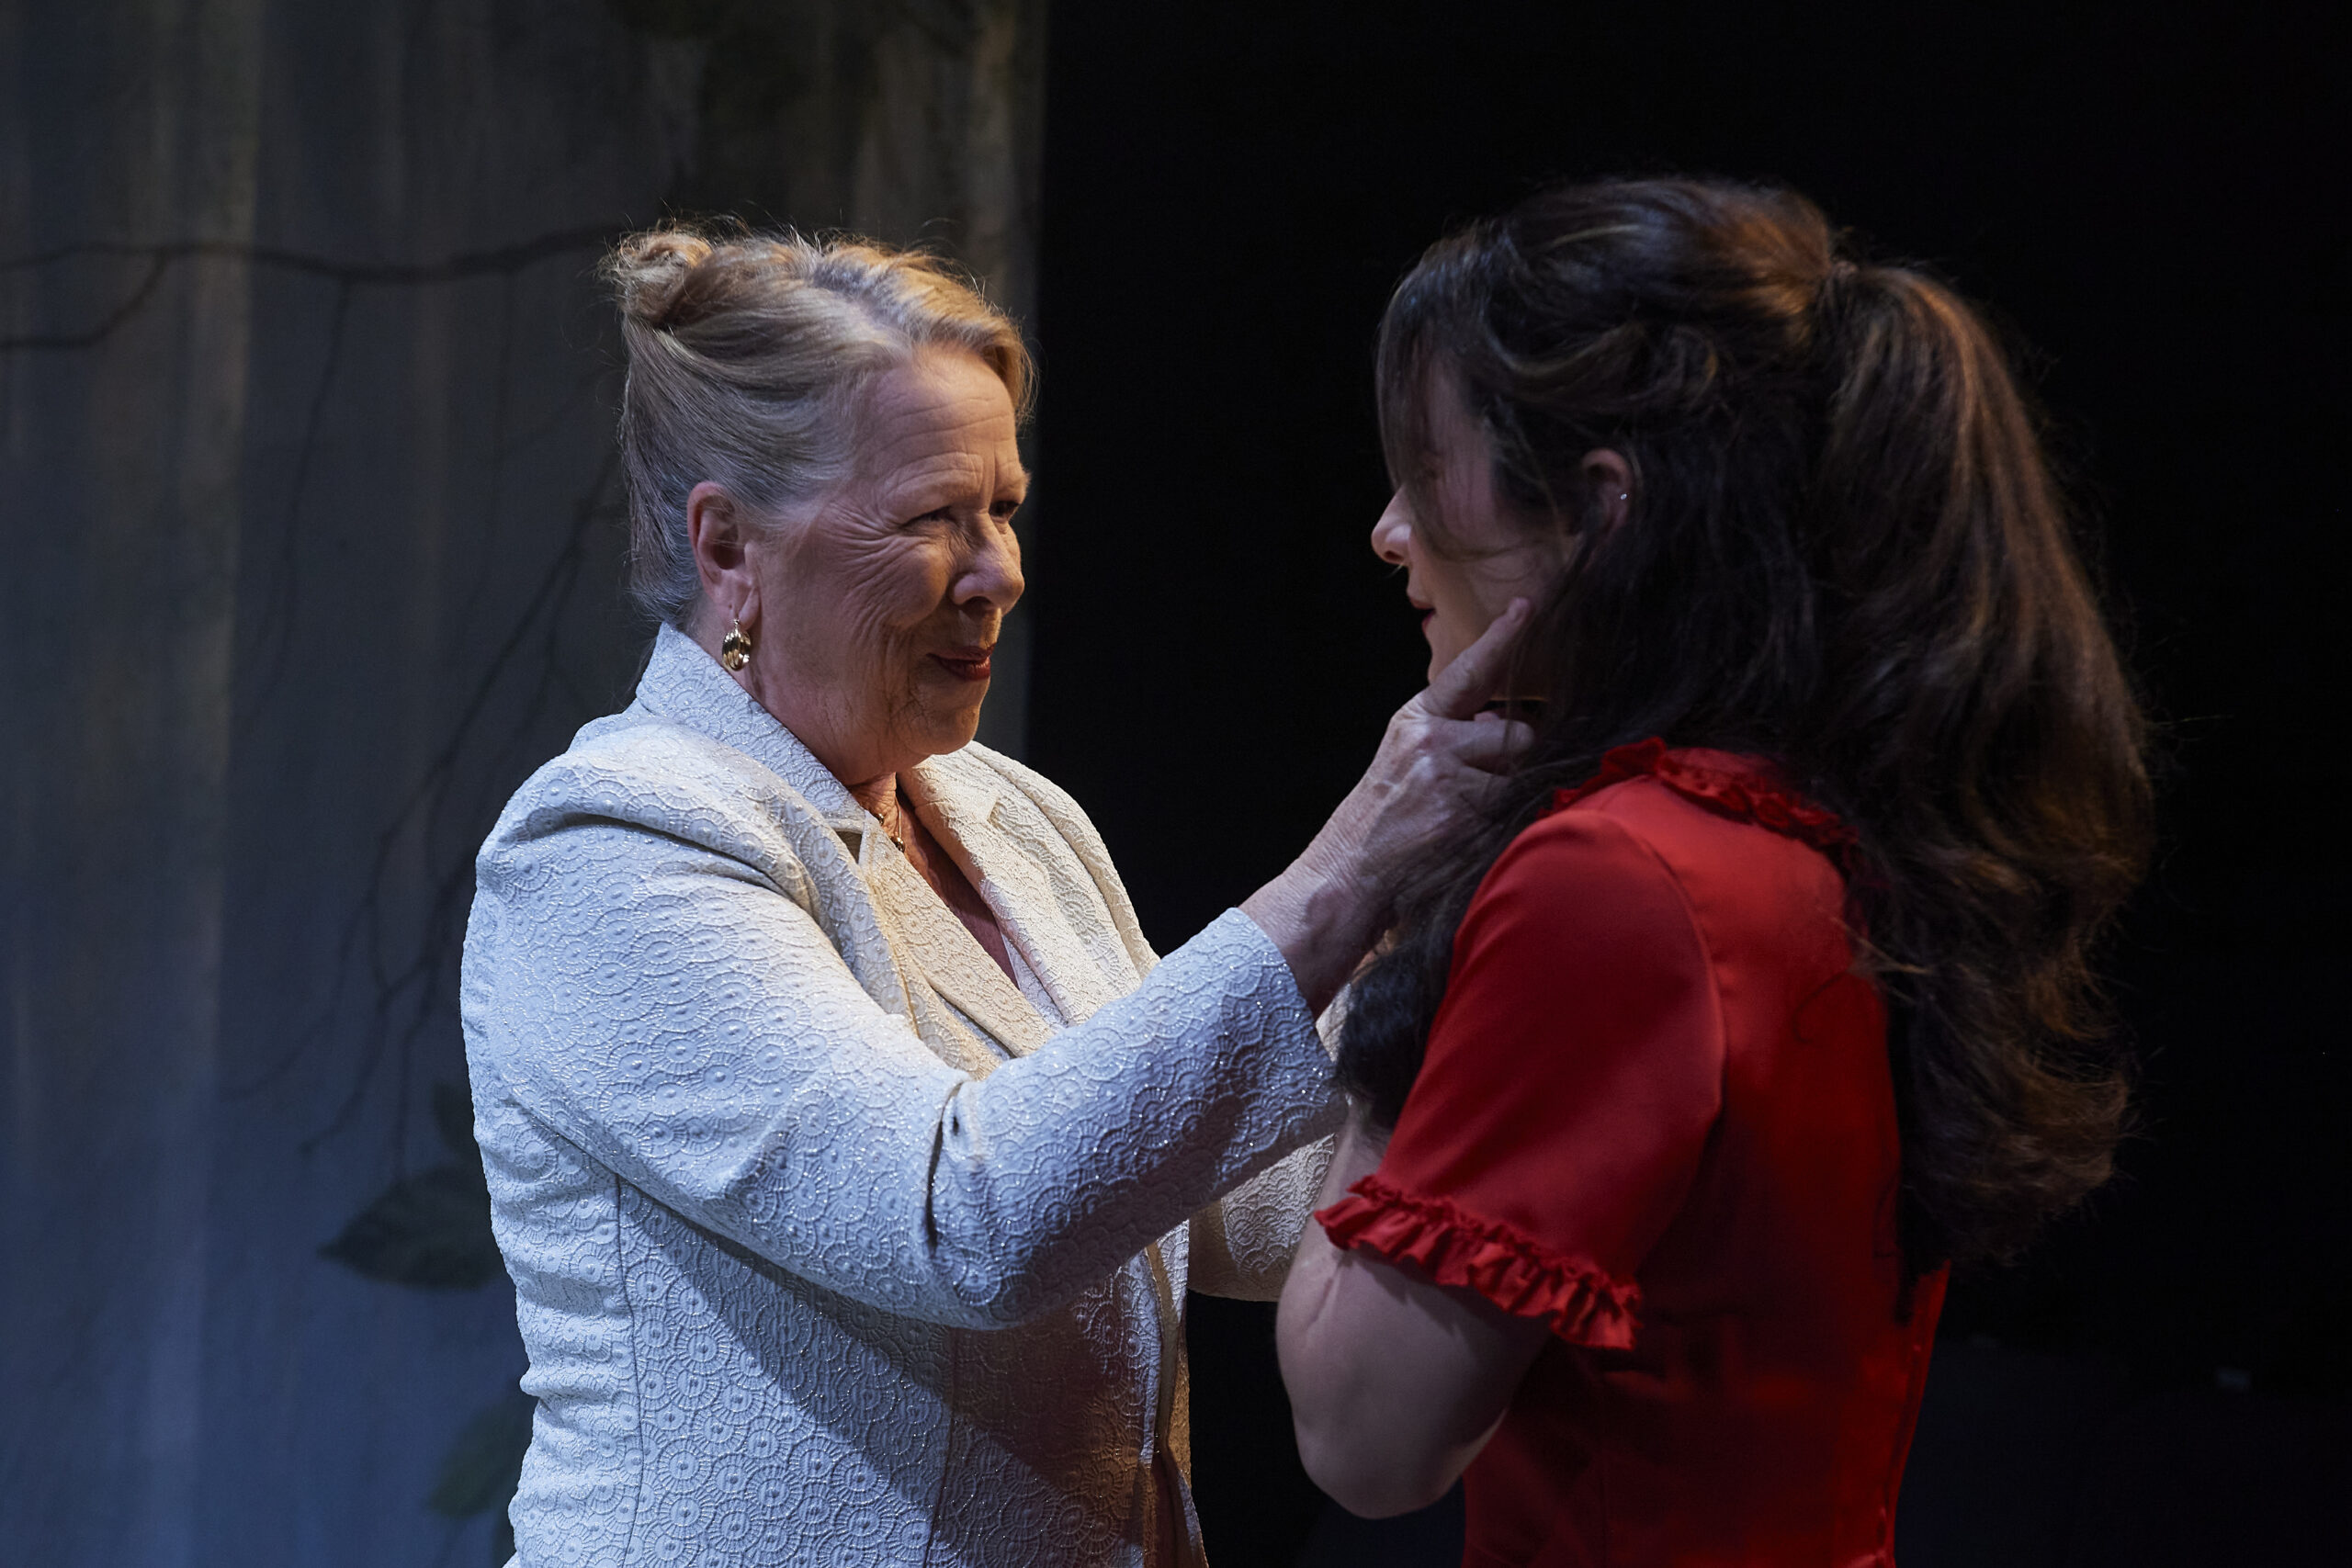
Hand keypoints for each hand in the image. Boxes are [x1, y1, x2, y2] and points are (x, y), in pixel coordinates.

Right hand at [1242, 600, 1534, 1009]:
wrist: (1344, 876)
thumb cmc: (1378, 828)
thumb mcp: (1403, 765)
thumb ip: (1449, 740)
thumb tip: (1506, 728)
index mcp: (1415, 720)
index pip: (1469, 671)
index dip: (1502, 639)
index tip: (1527, 608)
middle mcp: (1430, 738)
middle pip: (1516, 732)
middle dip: (1515, 761)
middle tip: (1485, 788)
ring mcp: (1444, 772)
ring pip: (1518, 772)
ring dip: (1509, 797)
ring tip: (1467, 819)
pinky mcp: (1459, 809)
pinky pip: (1511, 809)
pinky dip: (1502, 826)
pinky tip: (1466, 839)